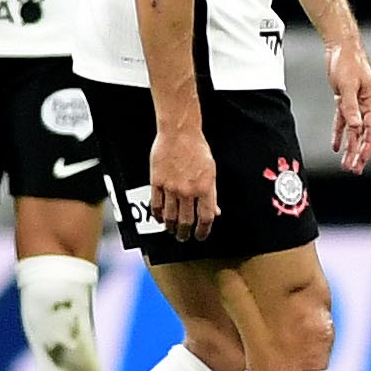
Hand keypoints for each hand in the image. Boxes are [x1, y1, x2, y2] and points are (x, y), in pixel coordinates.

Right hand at [150, 126, 217, 241]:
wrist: (179, 133)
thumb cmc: (197, 148)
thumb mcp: (211, 171)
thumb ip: (212, 194)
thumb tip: (215, 212)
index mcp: (204, 188)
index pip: (205, 218)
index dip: (203, 231)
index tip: (200, 236)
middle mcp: (188, 191)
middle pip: (186, 221)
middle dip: (185, 233)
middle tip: (183, 237)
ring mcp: (171, 188)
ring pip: (170, 217)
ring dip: (171, 227)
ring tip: (171, 230)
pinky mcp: (157, 182)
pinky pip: (156, 205)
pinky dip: (158, 215)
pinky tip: (160, 218)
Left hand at [324, 37, 370, 173]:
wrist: (341, 45)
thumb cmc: (348, 61)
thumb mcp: (348, 85)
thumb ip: (350, 107)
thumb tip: (355, 127)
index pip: (370, 130)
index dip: (365, 147)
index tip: (360, 161)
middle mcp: (367, 104)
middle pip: (363, 134)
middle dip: (358, 152)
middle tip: (354, 170)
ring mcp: (356, 103)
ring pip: (354, 130)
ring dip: (350, 147)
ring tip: (346, 164)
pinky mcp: (345, 99)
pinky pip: (343, 121)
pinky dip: (340, 134)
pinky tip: (337, 147)